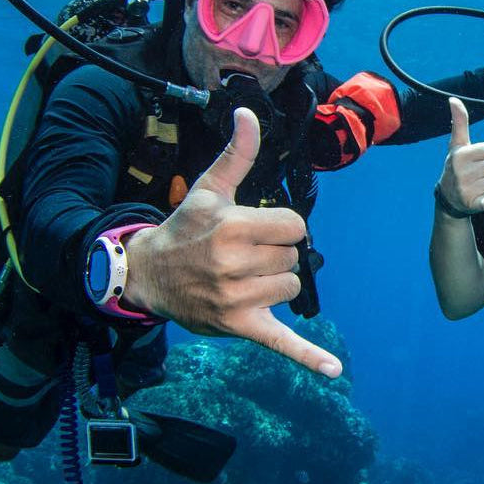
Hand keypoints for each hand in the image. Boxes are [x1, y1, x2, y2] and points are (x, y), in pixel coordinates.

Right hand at [122, 108, 341, 377]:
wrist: (149, 275)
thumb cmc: (184, 229)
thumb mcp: (209, 189)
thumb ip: (237, 154)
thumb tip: (248, 112)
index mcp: (232, 228)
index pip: (294, 227)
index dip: (280, 227)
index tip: (256, 229)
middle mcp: (234, 265)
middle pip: (294, 257)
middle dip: (274, 254)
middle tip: (242, 255)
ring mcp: (238, 299)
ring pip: (291, 287)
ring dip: (275, 282)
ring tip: (243, 278)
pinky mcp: (241, 327)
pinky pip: (283, 343)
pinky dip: (309, 358)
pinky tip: (334, 371)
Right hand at [437, 98, 483, 215]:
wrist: (448, 197)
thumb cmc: (456, 166)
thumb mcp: (456, 145)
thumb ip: (459, 122)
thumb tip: (453, 99)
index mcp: (461, 154)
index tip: (479, 159)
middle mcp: (463, 171)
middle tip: (479, 173)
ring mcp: (468, 188)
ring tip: (480, 183)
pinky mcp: (474, 203)